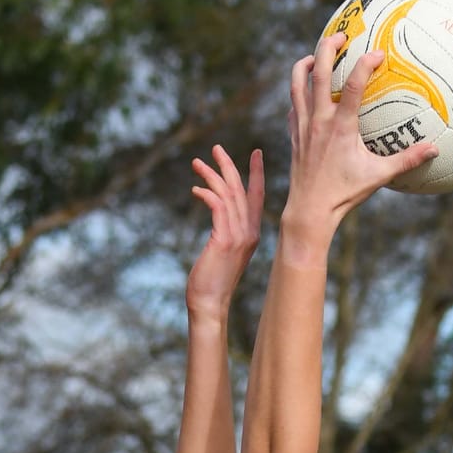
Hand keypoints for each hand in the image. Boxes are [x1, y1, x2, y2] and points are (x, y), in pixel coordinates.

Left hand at [187, 144, 265, 319]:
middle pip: (241, 189)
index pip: (257, 197)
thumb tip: (220, 219)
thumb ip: (227, 234)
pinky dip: (207, 194)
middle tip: (215, 148)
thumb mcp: (224, 254)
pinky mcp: (223, 240)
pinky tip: (195, 190)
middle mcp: (249, 232)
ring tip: (196, 163)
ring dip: (211, 175)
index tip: (255, 153)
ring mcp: (238, 236)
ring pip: (227, 194)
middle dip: (228, 165)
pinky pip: (217, 206)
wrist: (209, 304)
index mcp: (252, 234)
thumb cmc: (212, 283)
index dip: (257, 173)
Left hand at [281, 40, 434, 244]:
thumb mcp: (379, 176)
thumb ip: (407, 160)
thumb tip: (435, 149)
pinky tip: (306, 88)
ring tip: (316, 54)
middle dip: (328, 47)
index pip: (354, 84)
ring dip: (306, 63)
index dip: (366, 63)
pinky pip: (293, 103)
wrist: (309, 211)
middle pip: (318, 72)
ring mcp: (303, 126)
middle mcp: (319, 120)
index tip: (378, 53)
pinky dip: (298, 90)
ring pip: (297, 83)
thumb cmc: (344, 195)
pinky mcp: (294, 134)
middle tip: (341, 35)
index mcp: (341, 127)